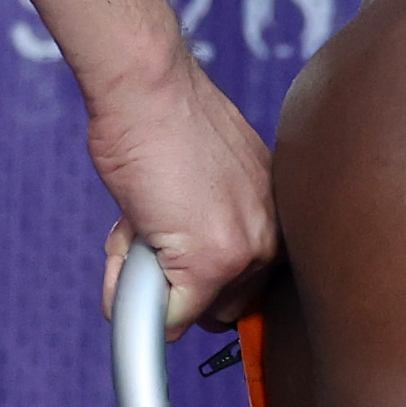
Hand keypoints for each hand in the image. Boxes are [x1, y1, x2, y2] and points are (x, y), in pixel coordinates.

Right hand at [92, 53, 278, 332]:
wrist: (150, 87)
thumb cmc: (165, 120)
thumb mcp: (207, 178)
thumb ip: (206, 222)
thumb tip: (176, 273)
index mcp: (276, 215)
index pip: (248, 283)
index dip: (200, 277)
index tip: (175, 251)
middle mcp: (273, 235)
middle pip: (227, 307)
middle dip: (181, 288)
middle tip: (148, 234)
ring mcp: (245, 253)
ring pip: (196, 316)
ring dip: (154, 287)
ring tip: (140, 223)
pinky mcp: (211, 265)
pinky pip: (168, 318)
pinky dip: (133, 300)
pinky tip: (130, 238)